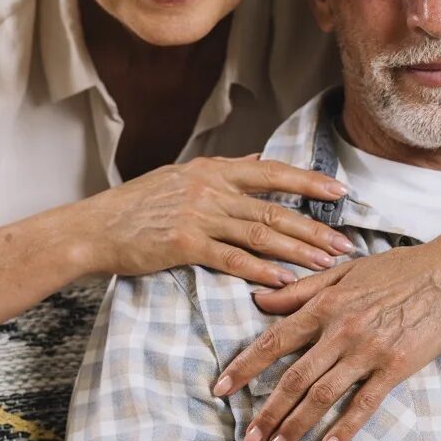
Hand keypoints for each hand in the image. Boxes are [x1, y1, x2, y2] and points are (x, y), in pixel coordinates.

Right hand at [83, 155, 351, 288]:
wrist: (95, 227)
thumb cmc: (137, 206)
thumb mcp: (181, 175)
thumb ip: (223, 170)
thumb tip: (257, 159)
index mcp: (212, 170)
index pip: (272, 172)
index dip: (308, 182)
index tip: (340, 192)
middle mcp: (210, 188)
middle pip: (274, 208)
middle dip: (314, 228)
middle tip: (345, 244)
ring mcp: (198, 215)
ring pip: (261, 233)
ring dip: (297, 252)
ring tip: (326, 265)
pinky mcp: (184, 244)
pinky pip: (231, 259)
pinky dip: (261, 270)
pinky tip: (284, 281)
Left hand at [211, 242, 440, 440]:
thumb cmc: (397, 270)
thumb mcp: (344, 272)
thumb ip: (300, 290)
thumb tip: (259, 300)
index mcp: (324, 305)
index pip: (273, 341)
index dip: (244, 367)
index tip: (221, 390)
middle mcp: (340, 330)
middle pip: (294, 378)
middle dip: (267, 411)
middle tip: (249, 439)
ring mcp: (368, 350)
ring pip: (323, 395)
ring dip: (296, 425)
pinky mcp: (396, 366)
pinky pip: (365, 403)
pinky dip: (345, 427)